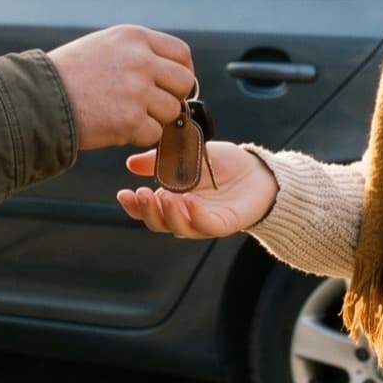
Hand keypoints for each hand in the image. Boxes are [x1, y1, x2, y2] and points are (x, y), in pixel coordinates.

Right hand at [47, 25, 194, 149]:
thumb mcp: (102, 45)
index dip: (181, 72)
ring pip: (172, 111)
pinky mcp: (130, 120)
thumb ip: (136, 53)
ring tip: (125, 116)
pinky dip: (139, 135)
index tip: (172, 85)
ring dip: (154, 118)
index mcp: (134, 37)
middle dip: (172, 97)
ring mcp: (137, 91)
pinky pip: (154, 133)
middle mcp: (140, 60)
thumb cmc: (66, 75)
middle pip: (184, 82)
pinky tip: (116, 127)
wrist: (37, 98)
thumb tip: (167, 72)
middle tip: (152, 105)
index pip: (181, 53)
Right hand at [116, 142, 277, 238]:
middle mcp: (186, 214)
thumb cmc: (226, 165)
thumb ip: (161, 160)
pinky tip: (188, 201)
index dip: (134, 205)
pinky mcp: (225, 223)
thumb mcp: (189, 155)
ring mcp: (205, 221)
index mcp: (175, 200)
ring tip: (161, 197)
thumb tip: (131, 163)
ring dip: (167, 215)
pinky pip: (206, 225)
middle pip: (159, 223)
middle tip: (140, 194)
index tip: (123, 193)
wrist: (259, 171)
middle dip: (146, 211)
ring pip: (179, 227)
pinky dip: (194, 215)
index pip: (149, 209)